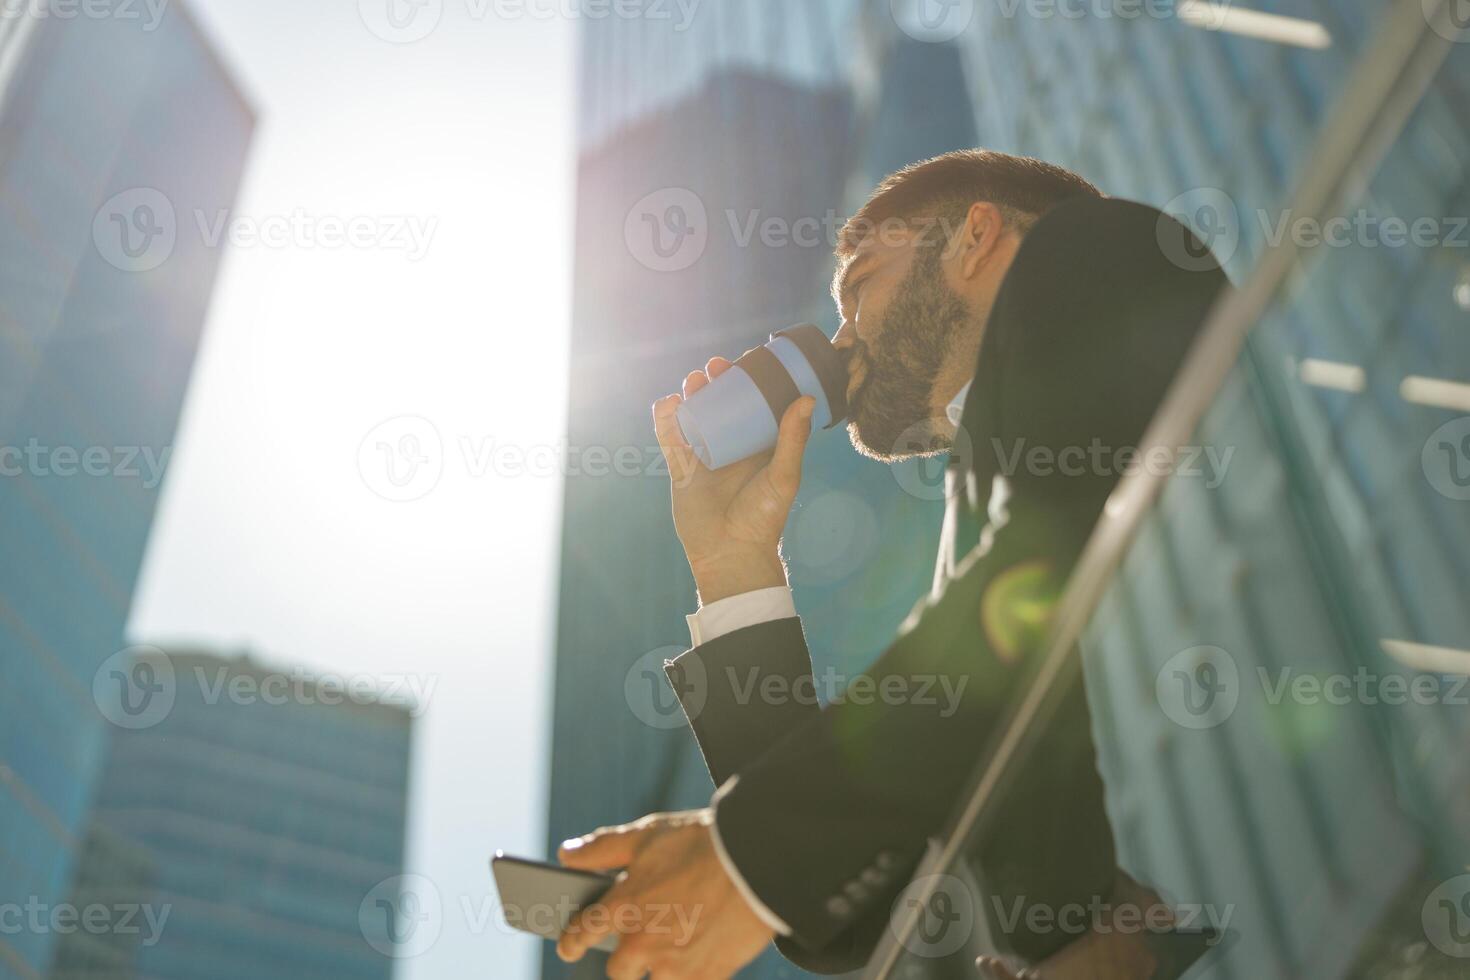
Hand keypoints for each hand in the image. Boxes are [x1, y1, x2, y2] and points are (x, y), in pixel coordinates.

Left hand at [556, 809, 775, 978]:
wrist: (759, 863)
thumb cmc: (701, 844)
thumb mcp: (647, 835)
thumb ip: (602, 848)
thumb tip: (566, 855)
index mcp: (623, 907)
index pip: (580, 935)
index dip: (571, 942)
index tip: (570, 947)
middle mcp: (643, 943)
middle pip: (619, 970)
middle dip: (626, 958)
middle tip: (644, 939)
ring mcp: (675, 966)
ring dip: (663, 967)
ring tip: (681, 941)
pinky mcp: (707, 977)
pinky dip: (692, 973)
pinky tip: (703, 951)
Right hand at [653, 356, 816, 602]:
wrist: (731, 552)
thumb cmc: (764, 518)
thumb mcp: (784, 476)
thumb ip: (792, 439)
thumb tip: (806, 399)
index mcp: (759, 445)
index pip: (755, 403)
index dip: (750, 381)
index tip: (749, 360)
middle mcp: (732, 446)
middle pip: (722, 403)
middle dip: (717, 381)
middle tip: (717, 366)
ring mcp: (704, 455)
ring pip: (695, 414)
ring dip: (692, 393)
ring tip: (695, 379)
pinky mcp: (681, 468)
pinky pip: (670, 437)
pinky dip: (666, 418)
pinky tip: (669, 401)